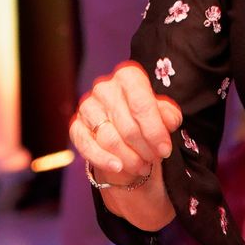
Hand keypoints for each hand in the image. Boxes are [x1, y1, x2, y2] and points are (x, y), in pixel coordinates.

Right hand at [67, 62, 183, 229]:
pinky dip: (103, 159)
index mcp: (128, 77)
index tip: (165, 150)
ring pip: (109, 139)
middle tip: (155, 160)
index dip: (155, 131)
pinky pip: (87, 146)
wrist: (124, 133)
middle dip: (145, 148)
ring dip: (129, 158)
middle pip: (127, 126)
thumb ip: (169, 115)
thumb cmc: (147, 120)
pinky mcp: (76, 126)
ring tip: (142, 167)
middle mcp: (104, 88)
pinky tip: (118, 168)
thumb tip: (169, 122)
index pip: (142, 105)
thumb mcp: (164, 115)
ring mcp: (87, 107)